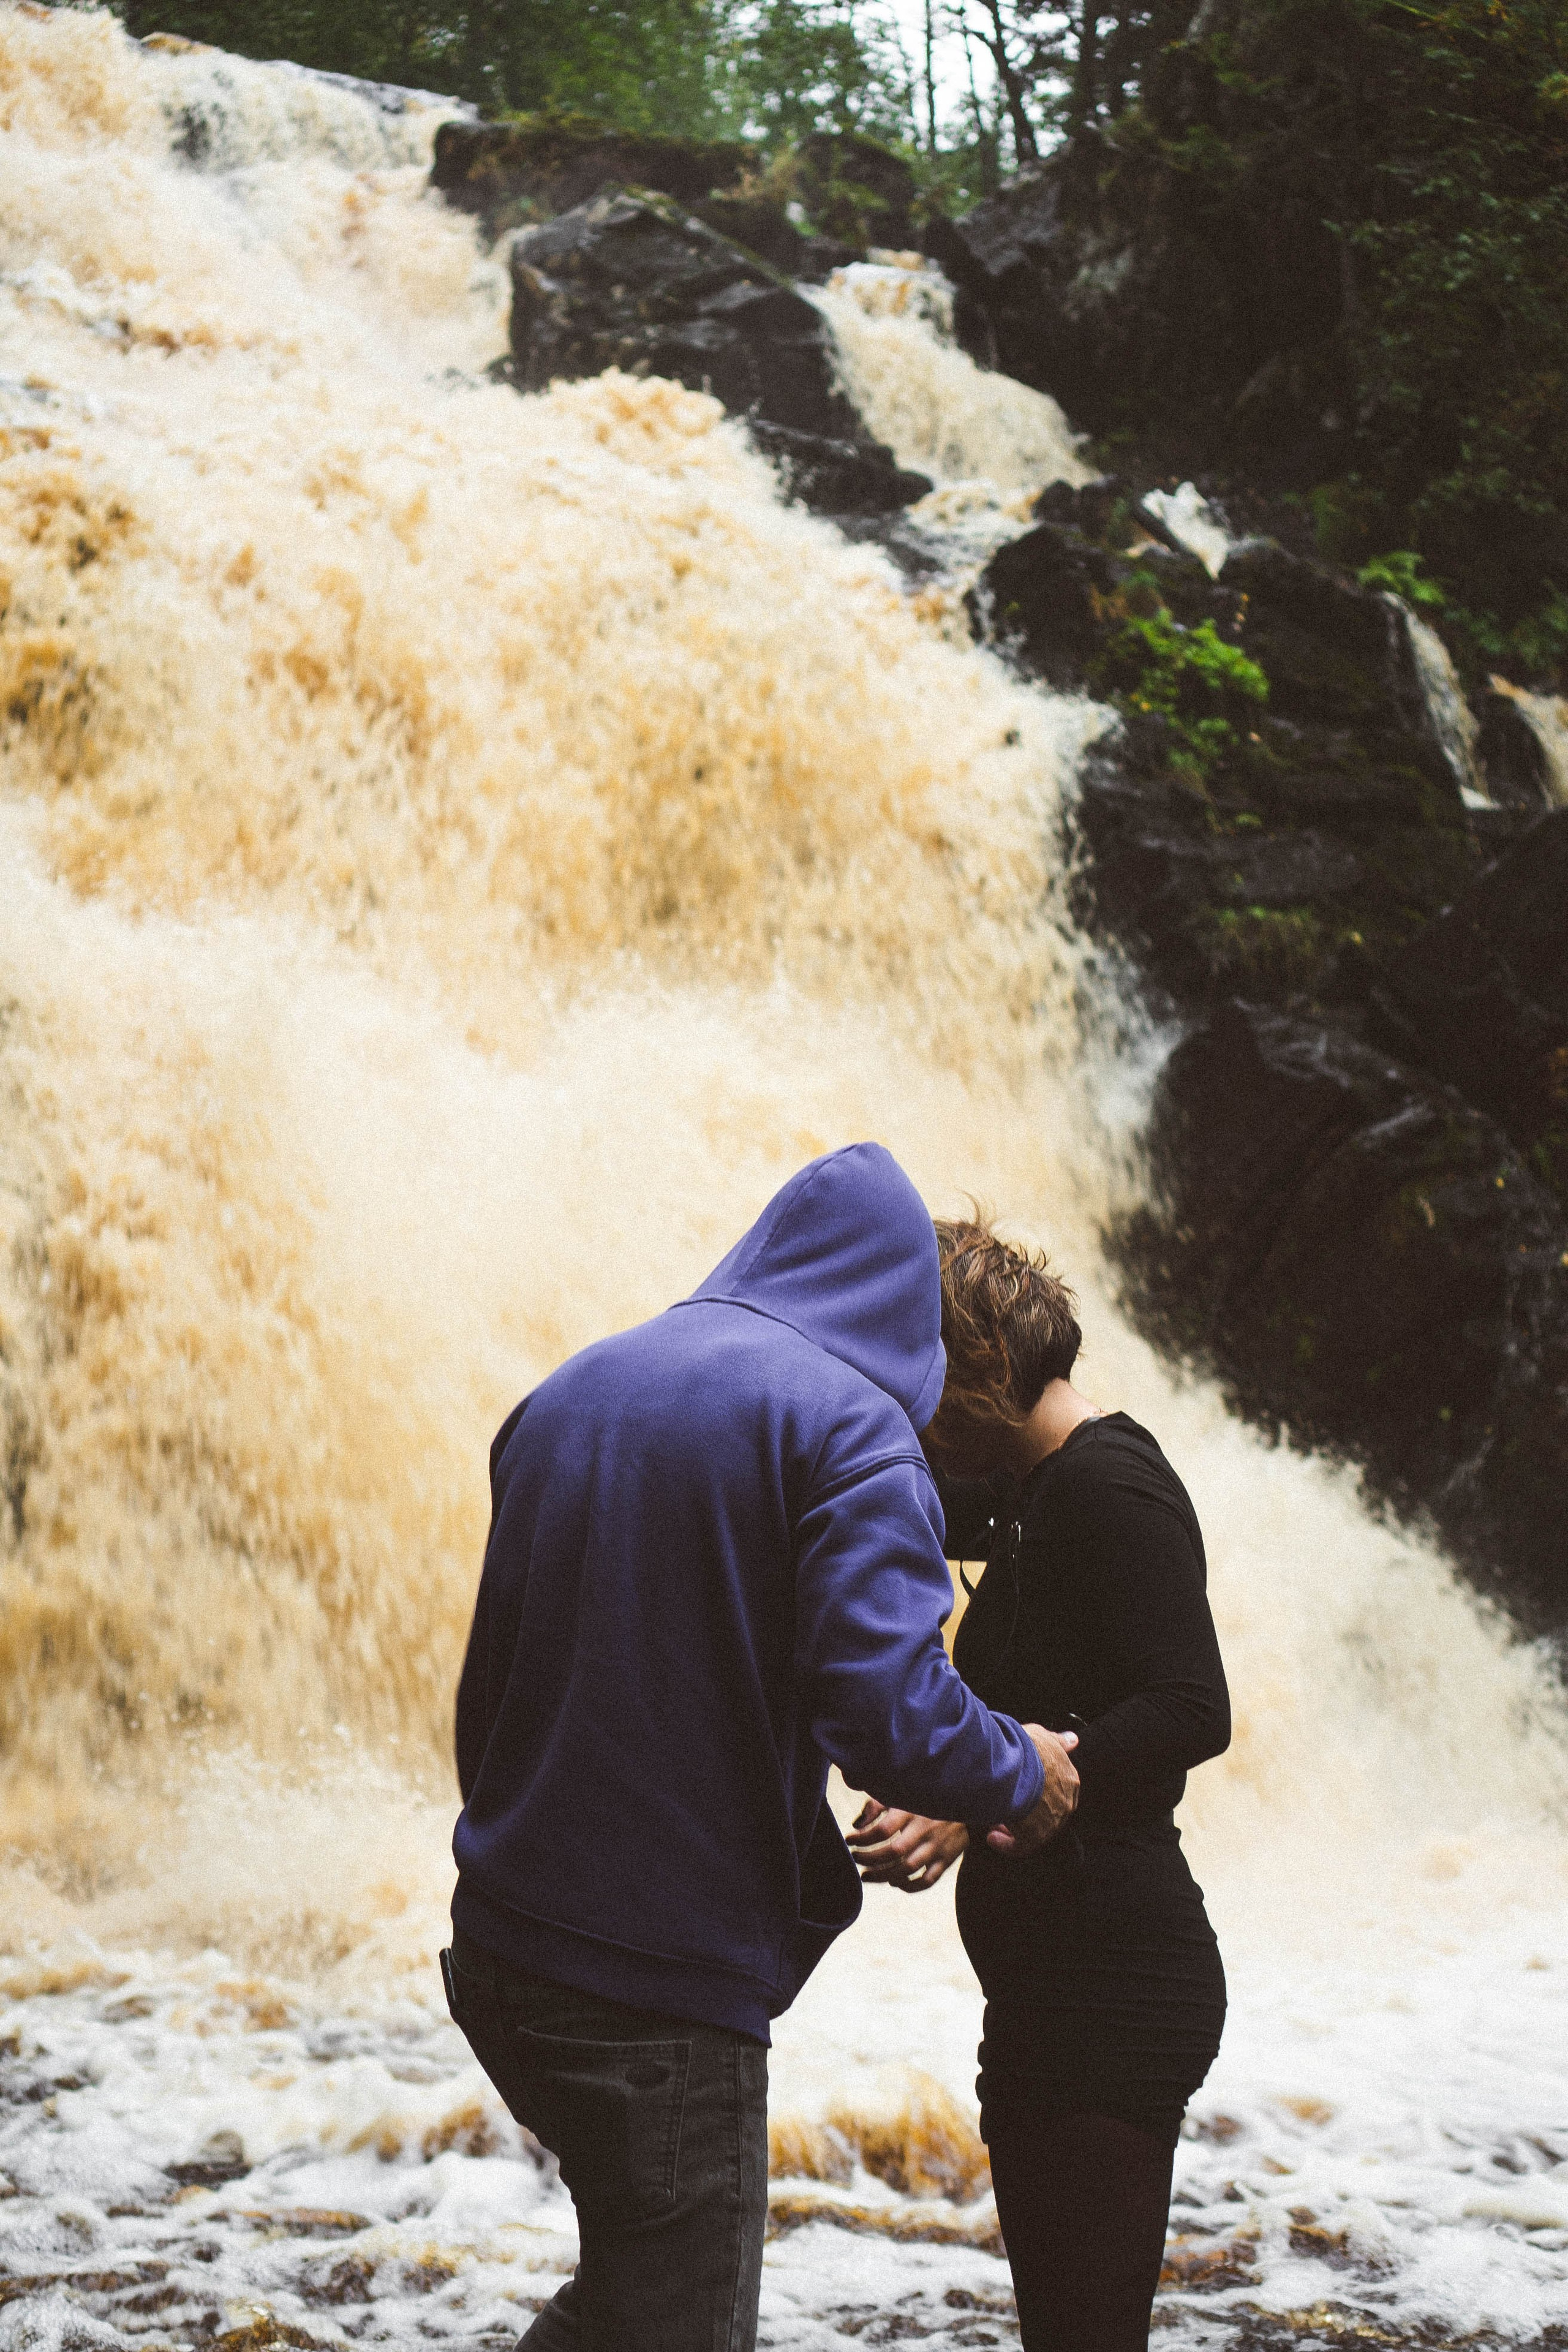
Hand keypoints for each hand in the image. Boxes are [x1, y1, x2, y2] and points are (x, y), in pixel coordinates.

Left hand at [846, 1799, 968, 1891]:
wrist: (967, 1805)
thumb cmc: (926, 1800)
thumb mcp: (903, 1795)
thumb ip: (877, 1805)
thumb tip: (856, 1824)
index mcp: (912, 1810)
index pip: (882, 1829)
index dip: (862, 1838)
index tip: (849, 1840)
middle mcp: (924, 1829)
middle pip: (893, 1852)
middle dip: (869, 1859)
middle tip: (855, 1859)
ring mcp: (937, 1846)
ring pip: (907, 1869)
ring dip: (883, 1876)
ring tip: (867, 1875)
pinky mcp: (946, 1859)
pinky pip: (927, 1880)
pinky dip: (909, 1887)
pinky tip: (894, 1883)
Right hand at [985, 1724, 1077, 1856]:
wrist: (1014, 1765)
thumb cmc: (1025, 1747)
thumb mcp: (1043, 1738)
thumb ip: (1057, 1742)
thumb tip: (1073, 1741)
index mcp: (1069, 1779)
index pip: (1056, 1791)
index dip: (1036, 1793)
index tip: (1020, 1789)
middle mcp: (1065, 1803)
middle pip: (1044, 1813)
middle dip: (1025, 1813)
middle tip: (1006, 1810)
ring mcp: (1052, 1822)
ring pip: (1032, 1831)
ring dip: (1013, 1829)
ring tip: (994, 1825)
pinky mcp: (1034, 1837)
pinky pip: (1019, 1846)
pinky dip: (1005, 1844)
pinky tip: (992, 1837)